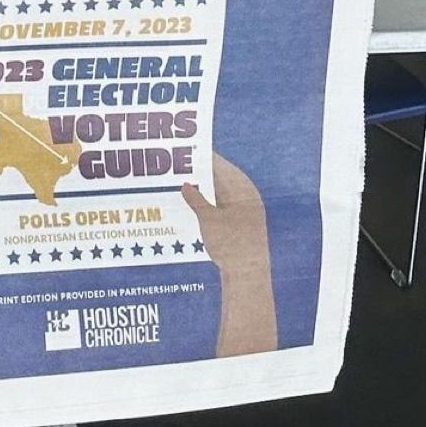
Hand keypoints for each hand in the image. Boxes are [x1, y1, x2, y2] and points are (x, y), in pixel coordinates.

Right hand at [182, 153, 276, 355]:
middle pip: (220, 177)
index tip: (183, 150)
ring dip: (202, 188)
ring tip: (179, 183)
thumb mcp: (208, 219)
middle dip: (199, 172)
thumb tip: (185, 185)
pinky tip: (191, 204)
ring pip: (219, 191)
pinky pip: (221, 205)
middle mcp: (247, 196)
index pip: (220, 165)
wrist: (249, 275)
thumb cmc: (231, 244)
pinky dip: (207, 202)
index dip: (201, 157)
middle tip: (176, 167)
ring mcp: (245, 210)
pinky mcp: (241, 222)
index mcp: (243, 189)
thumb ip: (195, 199)